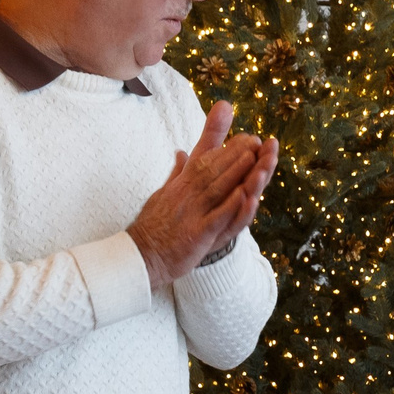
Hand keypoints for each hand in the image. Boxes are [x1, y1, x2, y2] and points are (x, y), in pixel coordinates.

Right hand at [127, 100, 279, 287]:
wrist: (139, 256)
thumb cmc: (152, 227)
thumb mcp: (164, 194)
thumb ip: (176, 173)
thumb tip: (181, 152)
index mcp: (180, 186)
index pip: (204, 161)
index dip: (225, 149)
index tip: (245, 137)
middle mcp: (185, 195)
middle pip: (212, 170)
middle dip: (235, 154)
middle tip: (255, 141)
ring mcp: (191, 214)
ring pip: (217, 189)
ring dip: (236, 173)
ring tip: (254, 158)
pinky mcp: (196, 234)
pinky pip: (216, 218)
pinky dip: (231, 207)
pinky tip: (247, 197)